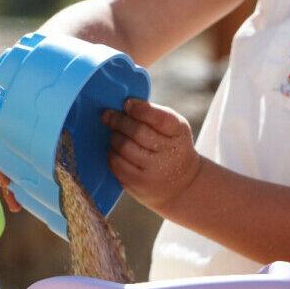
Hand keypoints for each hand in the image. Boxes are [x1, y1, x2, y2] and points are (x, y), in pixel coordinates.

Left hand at [102, 98, 201, 213]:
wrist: (181, 185)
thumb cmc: (172, 147)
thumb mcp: (174, 129)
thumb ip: (154, 115)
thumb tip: (122, 105)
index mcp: (178, 133)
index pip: (159, 118)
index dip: (139, 109)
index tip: (126, 103)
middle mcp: (168, 153)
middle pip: (137, 131)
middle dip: (118, 120)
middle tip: (108, 115)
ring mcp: (153, 172)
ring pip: (123, 146)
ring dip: (115, 136)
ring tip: (116, 133)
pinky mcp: (138, 184)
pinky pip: (116, 163)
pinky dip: (112, 152)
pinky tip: (117, 150)